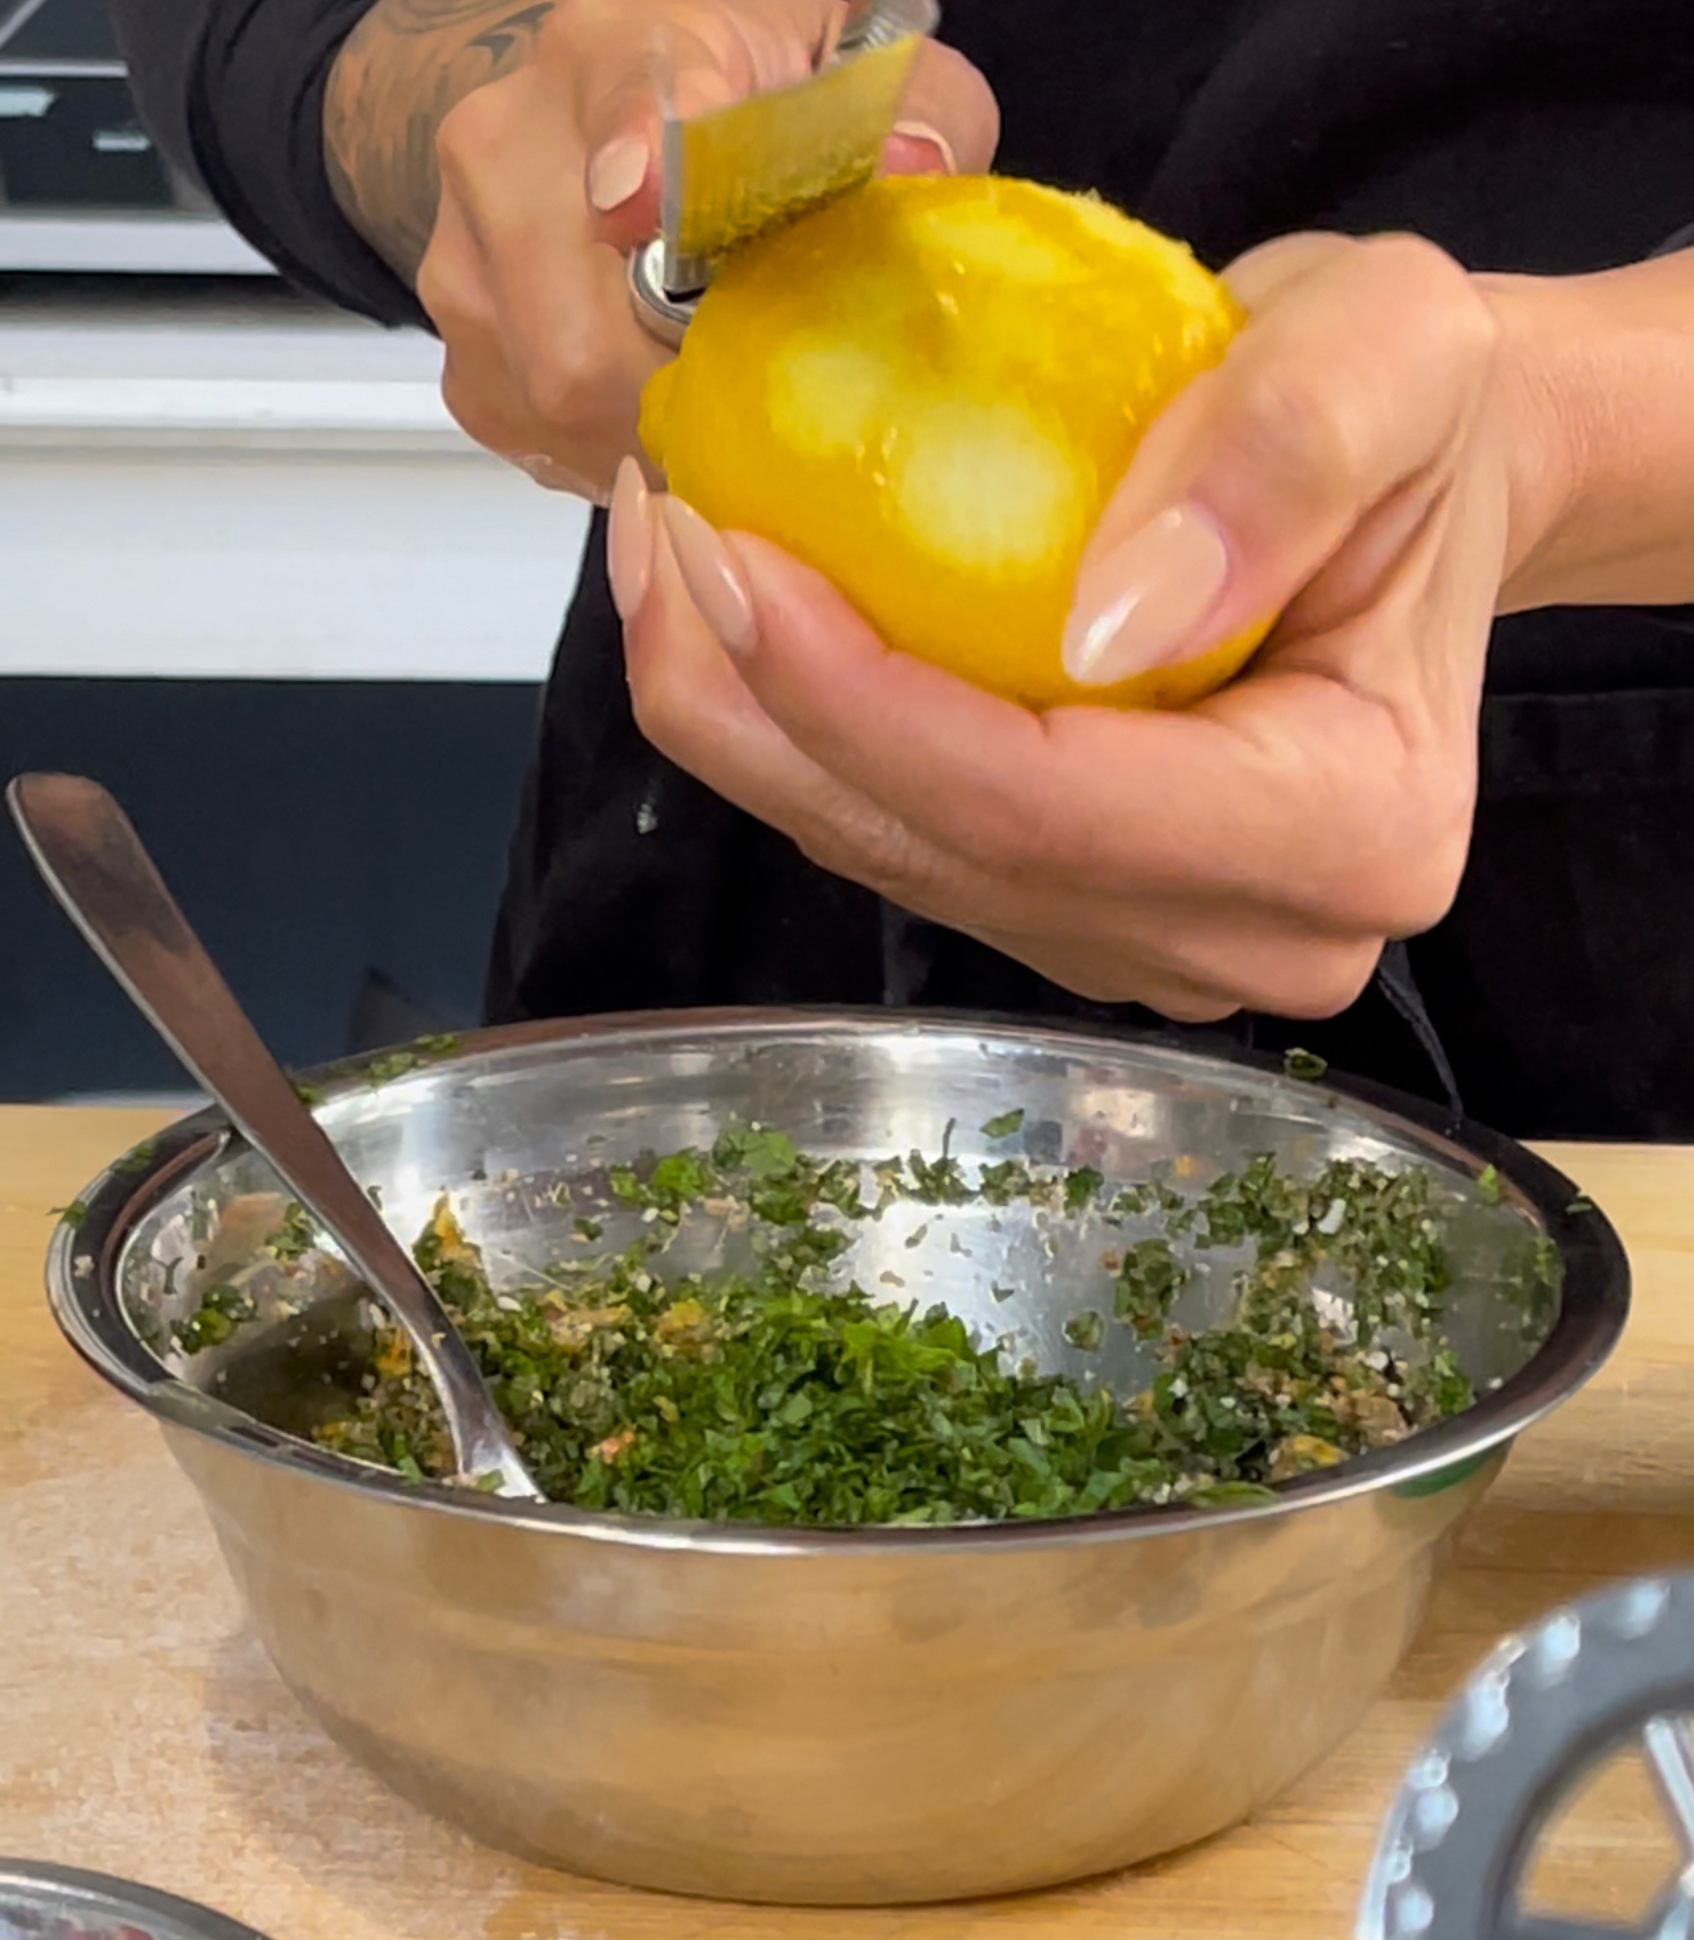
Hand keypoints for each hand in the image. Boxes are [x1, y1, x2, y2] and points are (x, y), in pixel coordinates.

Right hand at [327, 0, 997, 501]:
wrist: (589, 131)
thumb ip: (903, 100)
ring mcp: (466, 259)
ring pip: (564, 397)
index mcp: (620, 53)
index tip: (640, 198)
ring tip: (716, 390)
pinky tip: (658, 403)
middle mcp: (513, 147)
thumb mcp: (839, 74)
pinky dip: (620, 448)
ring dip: (660, 424)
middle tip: (767, 388)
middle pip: (588, 323)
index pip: (624, 95)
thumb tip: (912, 165)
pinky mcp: (465, 355)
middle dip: (692, 383)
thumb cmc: (733, 107)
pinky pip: (549, 442)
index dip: (636, 154)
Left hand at [610, 231, 1534, 1022]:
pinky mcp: (1086, 917)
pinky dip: (806, 736)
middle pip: (942, 856)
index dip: (856, 697)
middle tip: (655, 533)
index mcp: (1350, 834)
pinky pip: (906, 841)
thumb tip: (1109, 623)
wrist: (1418, 492)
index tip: (721, 549)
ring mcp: (1160, 943)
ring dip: (752, 725)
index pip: (1047, 808)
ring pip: (898, 862)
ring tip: (671, 560)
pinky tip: (746, 619)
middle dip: (755, 709)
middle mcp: (1253, 937)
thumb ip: (1284, 456)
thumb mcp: (1395, 349)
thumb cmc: (1418, 418)